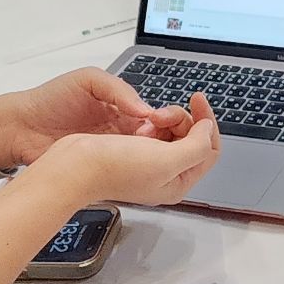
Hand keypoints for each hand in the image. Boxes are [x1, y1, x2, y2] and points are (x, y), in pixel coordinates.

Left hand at [0, 68, 196, 168]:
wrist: (19, 127)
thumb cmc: (50, 99)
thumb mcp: (88, 80)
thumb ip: (119, 89)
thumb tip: (145, 109)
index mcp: (121, 106)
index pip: (154, 114)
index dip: (163, 118)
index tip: (162, 121)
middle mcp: (120, 129)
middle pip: (155, 136)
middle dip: (161, 137)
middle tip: (150, 137)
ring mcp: (111, 149)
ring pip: (143, 155)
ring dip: (147, 152)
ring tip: (141, 148)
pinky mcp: (100, 166)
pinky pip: (123, 167)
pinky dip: (132, 166)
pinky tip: (133, 162)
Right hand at [22, 95, 221, 211]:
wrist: (73, 165)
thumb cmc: (115, 166)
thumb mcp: (167, 160)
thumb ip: (197, 146)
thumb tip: (207, 130)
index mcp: (178, 183)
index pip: (210, 150)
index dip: (207, 123)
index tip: (198, 101)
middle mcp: (166, 175)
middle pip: (192, 137)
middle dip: (180, 119)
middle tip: (159, 115)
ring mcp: (149, 163)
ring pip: (172, 131)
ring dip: (163, 118)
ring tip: (147, 120)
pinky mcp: (133, 150)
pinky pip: (153, 129)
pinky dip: (149, 121)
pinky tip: (138, 124)